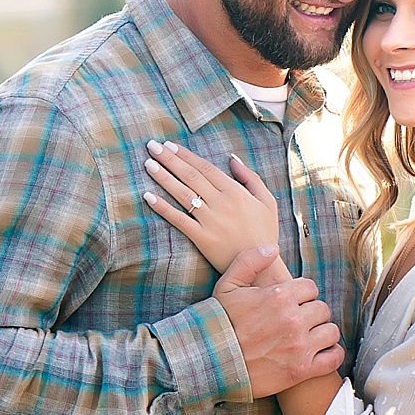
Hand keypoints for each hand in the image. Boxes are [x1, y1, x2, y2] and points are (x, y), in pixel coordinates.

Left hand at [143, 140, 283, 272]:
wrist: (262, 268)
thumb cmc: (264, 234)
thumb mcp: (267, 201)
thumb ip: (250, 178)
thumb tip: (232, 158)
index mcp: (236, 192)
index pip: (205, 167)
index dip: (186, 155)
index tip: (170, 145)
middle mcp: (221, 203)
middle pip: (191, 176)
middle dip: (170, 159)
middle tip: (152, 146)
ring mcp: (211, 221)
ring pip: (183, 194)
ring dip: (163, 177)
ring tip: (148, 164)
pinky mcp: (203, 239)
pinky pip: (179, 220)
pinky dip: (163, 208)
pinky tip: (149, 197)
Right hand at [214, 248, 344, 398]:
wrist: (211, 363)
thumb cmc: (219, 323)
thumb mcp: (228, 285)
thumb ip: (250, 260)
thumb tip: (273, 248)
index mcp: (279, 296)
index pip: (310, 287)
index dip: (302, 294)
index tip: (292, 302)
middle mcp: (293, 319)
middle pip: (322, 309)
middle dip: (311, 312)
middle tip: (299, 320)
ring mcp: (299, 346)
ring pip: (331, 331)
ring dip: (322, 333)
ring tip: (310, 336)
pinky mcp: (301, 370)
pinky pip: (333, 359)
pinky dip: (332, 355)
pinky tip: (321, 353)